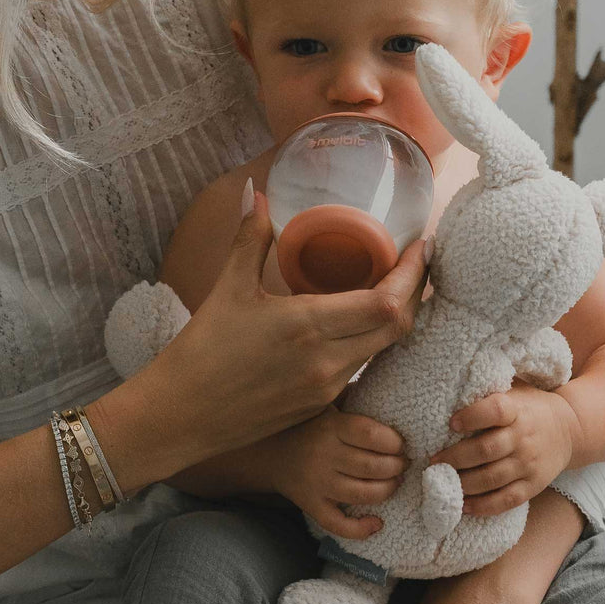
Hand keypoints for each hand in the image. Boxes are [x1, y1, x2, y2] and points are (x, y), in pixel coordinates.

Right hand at [145, 189, 427, 469]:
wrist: (184, 412)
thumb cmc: (203, 347)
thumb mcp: (229, 286)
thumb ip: (250, 237)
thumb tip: (256, 191)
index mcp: (307, 325)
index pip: (386, 303)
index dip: (412, 275)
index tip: (420, 247)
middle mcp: (327, 361)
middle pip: (398, 327)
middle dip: (415, 292)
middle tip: (416, 261)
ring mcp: (327, 387)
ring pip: (383, 350)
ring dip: (396, 318)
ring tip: (394, 285)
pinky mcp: (320, 406)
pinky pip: (362, 369)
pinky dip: (372, 341)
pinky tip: (361, 322)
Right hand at [269, 405, 407, 539]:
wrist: (270, 450)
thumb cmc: (308, 424)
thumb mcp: (327, 404)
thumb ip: (354, 400)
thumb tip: (391, 401)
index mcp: (329, 426)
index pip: (370, 434)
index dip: (394, 441)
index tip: (401, 443)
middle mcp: (323, 454)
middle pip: (372, 466)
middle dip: (397, 466)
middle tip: (403, 464)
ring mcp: (317, 483)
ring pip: (363, 494)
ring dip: (388, 490)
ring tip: (395, 482)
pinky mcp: (311, 505)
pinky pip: (339, 524)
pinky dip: (361, 529)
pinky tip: (377, 523)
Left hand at [429, 381, 578, 516]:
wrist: (569, 429)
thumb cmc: (528, 407)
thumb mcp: (512, 392)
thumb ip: (487, 394)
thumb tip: (448, 392)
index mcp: (516, 410)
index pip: (495, 411)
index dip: (472, 416)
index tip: (451, 422)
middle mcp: (522, 437)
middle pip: (486, 449)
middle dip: (456, 457)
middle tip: (434, 461)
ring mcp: (529, 464)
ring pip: (492, 478)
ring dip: (464, 483)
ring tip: (442, 482)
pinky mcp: (533, 485)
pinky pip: (507, 500)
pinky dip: (484, 506)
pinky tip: (463, 505)